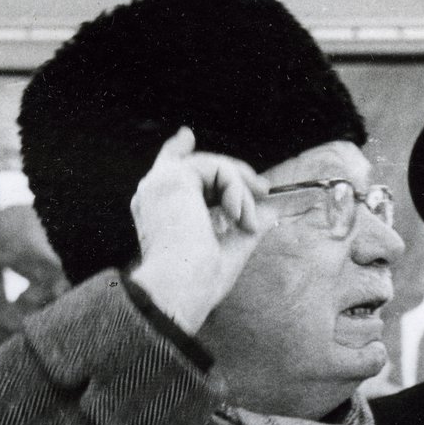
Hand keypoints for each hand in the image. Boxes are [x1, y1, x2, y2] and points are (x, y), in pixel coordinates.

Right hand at [128, 126, 274, 333]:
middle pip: (198, 164)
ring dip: (239, 192)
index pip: (166, 169)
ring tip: (246, 224)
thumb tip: (270, 215)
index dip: (177, 148)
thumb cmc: (200, 281)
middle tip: (264, 189)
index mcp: (158, 211)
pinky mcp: (172, 177)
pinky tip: (237, 216)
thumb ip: (245, 226)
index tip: (186, 134)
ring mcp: (159, 183)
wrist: (181, 289)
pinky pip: (217, 168)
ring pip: (213, 167)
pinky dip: (235, 190)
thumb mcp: (230, 248)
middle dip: (235, 176)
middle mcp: (153, 194)